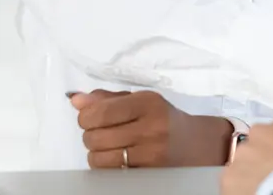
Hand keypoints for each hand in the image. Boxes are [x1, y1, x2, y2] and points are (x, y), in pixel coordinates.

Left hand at [71, 90, 232, 167]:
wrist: (197, 144)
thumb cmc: (163, 118)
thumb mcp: (140, 100)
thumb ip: (106, 99)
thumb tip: (75, 100)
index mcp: (147, 103)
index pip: (100, 112)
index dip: (85, 117)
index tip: (89, 118)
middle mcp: (151, 128)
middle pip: (95, 137)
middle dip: (90, 135)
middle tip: (100, 133)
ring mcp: (151, 154)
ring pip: (99, 158)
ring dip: (96, 153)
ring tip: (108, 146)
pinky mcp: (149, 174)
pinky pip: (111, 173)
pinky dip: (107, 166)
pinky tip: (117, 158)